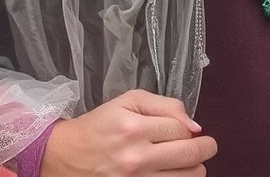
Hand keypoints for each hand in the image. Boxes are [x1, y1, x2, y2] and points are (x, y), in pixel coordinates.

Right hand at [41, 89, 217, 176]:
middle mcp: (135, 159)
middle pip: (190, 157)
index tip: (188, 131)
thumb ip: (166, 106)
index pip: (183, 130)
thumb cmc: (100, 124)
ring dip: (194, 170)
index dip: (190, 129)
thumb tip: (195, 126)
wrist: (64, 156)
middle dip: (205, 149)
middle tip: (206, 147)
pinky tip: (173, 173)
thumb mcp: (130, 101)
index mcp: (134, 130)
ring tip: (188, 163)